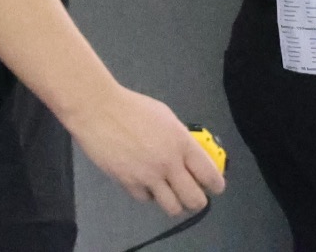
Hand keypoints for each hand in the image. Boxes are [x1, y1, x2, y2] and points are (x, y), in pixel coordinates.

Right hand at [67, 85, 226, 216]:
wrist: (100, 111)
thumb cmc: (133, 108)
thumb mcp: (166, 117)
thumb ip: (180, 139)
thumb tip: (189, 154)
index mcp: (182, 143)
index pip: (208, 174)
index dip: (216, 185)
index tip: (215, 188)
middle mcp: (168, 163)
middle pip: (194, 199)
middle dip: (198, 201)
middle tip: (195, 196)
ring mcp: (148, 176)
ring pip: (172, 207)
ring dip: (175, 203)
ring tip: (172, 194)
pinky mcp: (128, 183)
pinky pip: (146, 199)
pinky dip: (149, 195)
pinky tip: (147, 184)